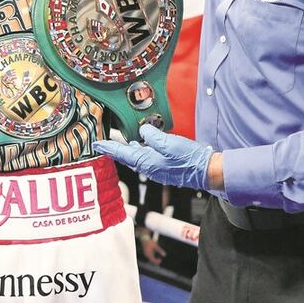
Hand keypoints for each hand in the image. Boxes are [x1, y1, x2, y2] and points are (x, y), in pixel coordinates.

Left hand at [93, 124, 213, 188]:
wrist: (207, 172)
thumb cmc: (190, 159)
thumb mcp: (170, 143)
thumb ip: (153, 136)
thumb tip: (142, 130)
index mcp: (147, 163)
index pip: (122, 154)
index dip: (108, 147)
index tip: (96, 144)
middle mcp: (150, 168)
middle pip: (127, 157)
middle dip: (115, 149)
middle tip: (104, 143)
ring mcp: (157, 169)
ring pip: (136, 158)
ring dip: (126, 150)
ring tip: (119, 143)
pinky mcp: (165, 167)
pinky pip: (146, 158)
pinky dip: (139, 151)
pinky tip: (140, 146)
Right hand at [138, 229, 165, 264]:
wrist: (144, 238)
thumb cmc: (150, 242)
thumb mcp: (156, 246)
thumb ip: (160, 250)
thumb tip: (164, 255)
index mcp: (149, 254)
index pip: (153, 260)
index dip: (157, 261)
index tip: (160, 260)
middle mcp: (146, 255)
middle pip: (151, 261)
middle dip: (156, 262)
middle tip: (160, 260)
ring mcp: (145, 254)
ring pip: (150, 260)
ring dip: (154, 261)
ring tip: (158, 260)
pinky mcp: (145, 253)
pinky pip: (149, 257)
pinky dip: (152, 258)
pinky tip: (155, 258)